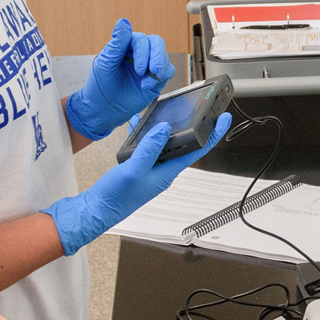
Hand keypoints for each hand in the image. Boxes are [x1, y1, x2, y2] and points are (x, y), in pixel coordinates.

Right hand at [44, 113, 229, 253]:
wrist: (96, 210)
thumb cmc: (115, 196)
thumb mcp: (133, 169)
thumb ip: (150, 148)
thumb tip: (165, 129)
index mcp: (167, 172)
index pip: (197, 150)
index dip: (212, 134)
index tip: (224, 119)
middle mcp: (162, 170)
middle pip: (184, 145)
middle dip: (193, 127)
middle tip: (199, 109)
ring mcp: (150, 169)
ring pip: (164, 144)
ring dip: (166, 128)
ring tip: (166, 111)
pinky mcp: (138, 167)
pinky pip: (147, 146)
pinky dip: (144, 134)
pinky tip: (137, 124)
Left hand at [62, 18, 172, 140]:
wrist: (105, 109)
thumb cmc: (102, 84)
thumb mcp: (106, 62)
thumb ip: (117, 43)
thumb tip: (123, 22)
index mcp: (126, 45)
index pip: (141, 39)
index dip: (143, 51)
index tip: (139, 69)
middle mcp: (140, 52)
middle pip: (156, 42)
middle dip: (157, 56)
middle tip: (152, 70)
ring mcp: (149, 65)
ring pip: (164, 56)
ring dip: (159, 67)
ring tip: (146, 81)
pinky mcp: (156, 78)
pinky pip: (168, 70)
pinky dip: (162, 76)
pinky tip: (147, 85)